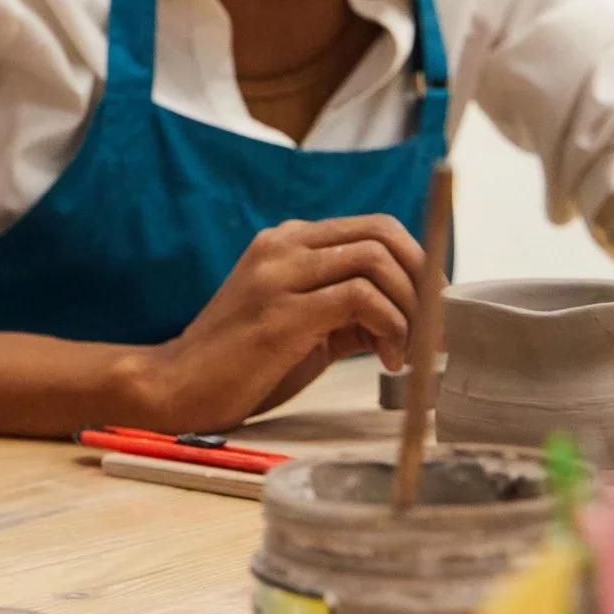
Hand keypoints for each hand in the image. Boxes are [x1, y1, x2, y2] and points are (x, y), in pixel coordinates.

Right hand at [142, 216, 421, 431]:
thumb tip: (414, 315)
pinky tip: (388, 360)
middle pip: (382, 233)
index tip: (436, 307)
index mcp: (287, 242)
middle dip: (424, 279)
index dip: (418, 262)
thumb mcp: (302, 325)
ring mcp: (279, 274)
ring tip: (408, 351)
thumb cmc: (240, 362)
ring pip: (376, 260)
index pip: (373, 227)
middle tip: (437, 327)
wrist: (177, 385)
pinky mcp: (281, 312)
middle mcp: (283, 245)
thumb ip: (348, 310)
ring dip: (410, 307)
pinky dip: (390, 327)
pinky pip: (360, 299)